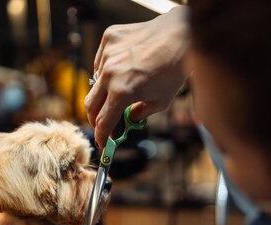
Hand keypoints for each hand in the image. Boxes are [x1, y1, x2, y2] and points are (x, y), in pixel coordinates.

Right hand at [85, 6, 189, 147]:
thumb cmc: (174, 70)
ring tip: (121, 90)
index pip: (103, 121)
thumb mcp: (161, 101)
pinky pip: (100, 60)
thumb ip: (140, 114)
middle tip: (102, 124)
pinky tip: (122, 69)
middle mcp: (110, 73)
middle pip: (90, 105)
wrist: (180, 35)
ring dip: (104, 92)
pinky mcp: (109, 39)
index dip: (101, 136)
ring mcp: (107, 54)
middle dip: (95, 119)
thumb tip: (129, 118)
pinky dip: (107, 70)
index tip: (102, 143)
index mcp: (122, 92)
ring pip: (95, 81)